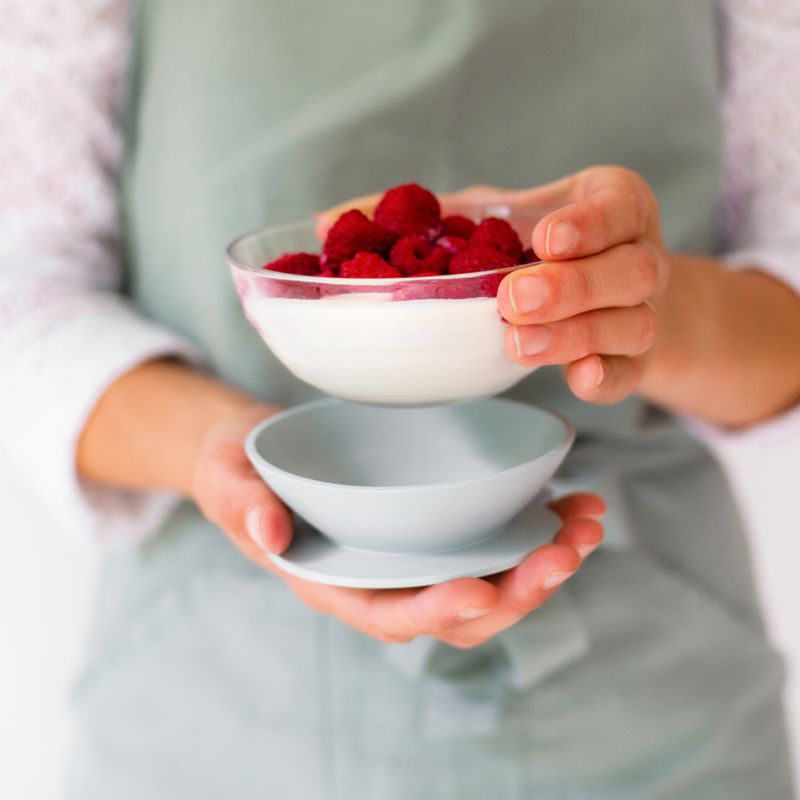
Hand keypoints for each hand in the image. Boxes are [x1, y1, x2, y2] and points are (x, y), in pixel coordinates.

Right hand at [192, 410, 603, 647]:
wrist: (258, 454)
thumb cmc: (240, 474)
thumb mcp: (228, 484)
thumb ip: (243, 507)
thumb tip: (270, 532)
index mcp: (338, 583)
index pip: (391, 614)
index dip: (438, 611)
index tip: (482, 590)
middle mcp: (386, 577)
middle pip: (461, 608)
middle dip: (518, 590)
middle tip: (563, 554)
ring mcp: (415, 553)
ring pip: (490, 577)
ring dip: (544, 560)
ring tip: (587, 523)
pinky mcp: (434, 522)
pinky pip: (491, 537)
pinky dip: (536, 526)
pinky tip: (570, 501)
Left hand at [448, 168, 667, 403]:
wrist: (601, 296)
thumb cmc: (540, 247)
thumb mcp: (507, 213)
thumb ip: (458, 211)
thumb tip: (371, 209)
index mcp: (615, 207)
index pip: (619, 208)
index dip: (588, 225)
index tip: (544, 239)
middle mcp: (639, 257)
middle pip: (633, 271)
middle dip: (572, 287)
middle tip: (513, 300)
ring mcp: (642, 313)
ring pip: (633, 324)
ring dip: (576, 335)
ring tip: (519, 343)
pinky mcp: (633, 362)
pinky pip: (630, 374)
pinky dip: (605, 379)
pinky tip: (578, 377)